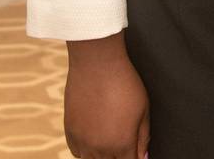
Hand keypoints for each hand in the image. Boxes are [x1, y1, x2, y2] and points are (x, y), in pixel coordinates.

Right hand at [63, 33, 149, 158]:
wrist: (97, 64)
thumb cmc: (123, 82)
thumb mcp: (144, 110)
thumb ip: (144, 138)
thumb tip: (144, 157)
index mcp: (122, 144)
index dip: (136, 158)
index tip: (136, 154)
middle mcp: (100, 148)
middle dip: (120, 158)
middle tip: (123, 143)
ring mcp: (82, 141)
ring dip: (102, 157)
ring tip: (109, 142)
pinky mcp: (70, 131)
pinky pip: (77, 152)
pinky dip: (85, 151)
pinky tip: (94, 141)